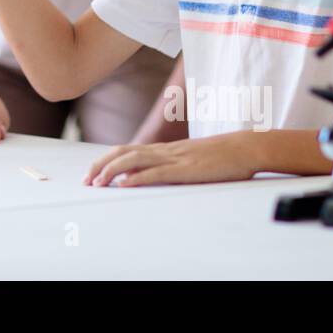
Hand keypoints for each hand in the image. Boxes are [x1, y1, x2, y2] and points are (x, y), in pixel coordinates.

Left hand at [83, 132, 258, 186]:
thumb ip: (169, 165)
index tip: (92, 173)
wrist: (245, 148)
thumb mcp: (189, 159)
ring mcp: (175, 158)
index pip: (127, 150)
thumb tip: (146, 176)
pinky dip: (138, 178)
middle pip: (123, 153)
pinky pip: (157, 173)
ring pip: (135, 160)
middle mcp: (165, 150)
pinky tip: (125, 184)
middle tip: (87, 180)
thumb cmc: (221, 156)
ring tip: (98, 183)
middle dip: (101, 166)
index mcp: (165, 148)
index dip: (106, 160)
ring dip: (112, 172)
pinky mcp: (187, 169)